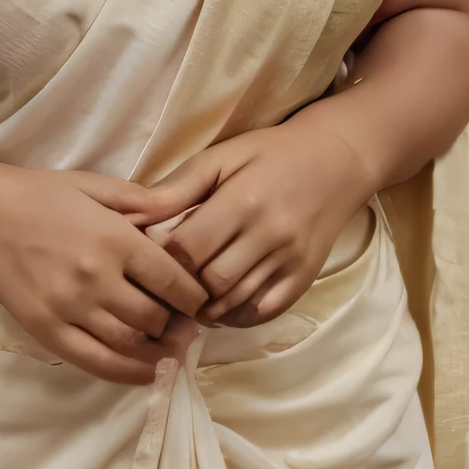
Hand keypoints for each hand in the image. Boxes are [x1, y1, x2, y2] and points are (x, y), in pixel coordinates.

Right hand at [0, 163, 206, 384]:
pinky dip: (126, 372)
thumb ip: (142, 201)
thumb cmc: (43, 195)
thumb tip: (183, 215)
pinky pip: (94, 361)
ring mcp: (69, 307)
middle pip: (154, 317)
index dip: (194, 297)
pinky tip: (145, 371)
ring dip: (158, 352)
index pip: (172, 280)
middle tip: (186, 327)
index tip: (199, 302)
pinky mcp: (46, 328)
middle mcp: (95, 276)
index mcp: (114, 238)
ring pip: (128, 344)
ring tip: (170, 350)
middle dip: (177, 326)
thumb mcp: (96, 185)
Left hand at [134, 112, 373, 325]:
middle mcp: (269, 235)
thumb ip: (177, 188)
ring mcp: (290, 261)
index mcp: (243, 201)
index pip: (188, 249)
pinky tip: (220, 301)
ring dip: (204, 305)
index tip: (150, 256)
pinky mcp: (304, 279)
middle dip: (180, 287)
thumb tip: (132, 216)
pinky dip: (234, 314)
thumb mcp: (221, 157)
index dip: (161, 259)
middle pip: (208, 282)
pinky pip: (262, 312)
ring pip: (233, 303)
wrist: (337, 161)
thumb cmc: (269, 154)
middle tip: (164, 283)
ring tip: (187, 294)